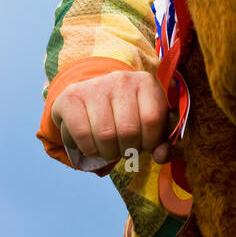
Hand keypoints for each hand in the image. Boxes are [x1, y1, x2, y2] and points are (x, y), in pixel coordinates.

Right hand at [50, 70, 172, 167]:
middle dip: (128, 150)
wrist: (92, 97)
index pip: (152, 119)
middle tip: (125, 150)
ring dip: (109, 153)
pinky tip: (93, 146)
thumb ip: (164, 143)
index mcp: (146, 82)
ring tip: (110, 149)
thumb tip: (160, 157)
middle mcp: (121, 79)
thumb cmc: (128, 115)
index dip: (149, 142)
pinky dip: (89, 149)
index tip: (144, 145)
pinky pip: (82, 134)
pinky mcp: (71, 97)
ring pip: (105, 135)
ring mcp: (95, 86)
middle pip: (128, 130)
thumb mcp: (151, 124)